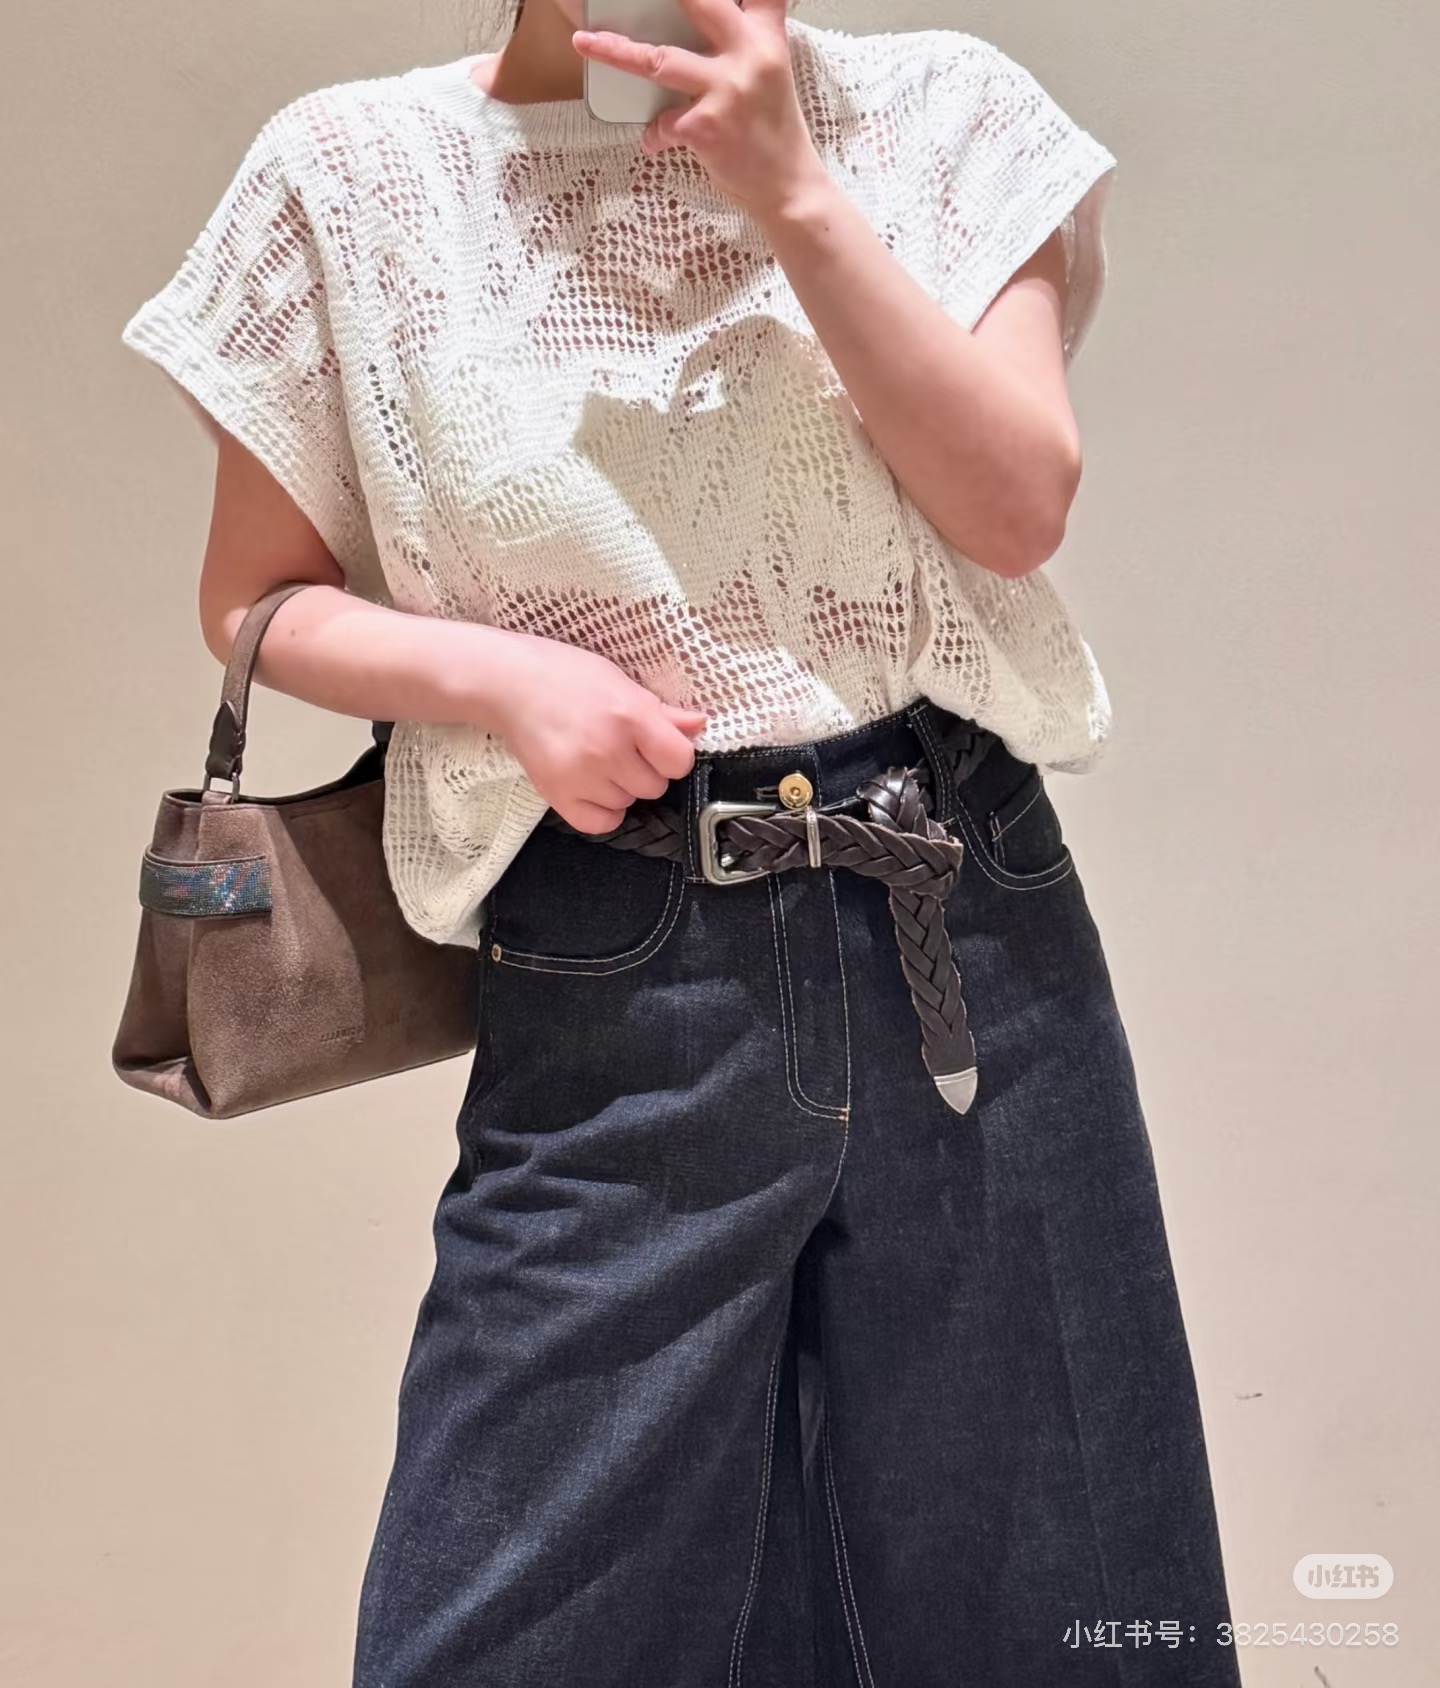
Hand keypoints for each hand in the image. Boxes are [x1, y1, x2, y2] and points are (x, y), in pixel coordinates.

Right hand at [493, 633, 707, 833]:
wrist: (507, 684)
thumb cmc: (563, 674)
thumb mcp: (618, 680)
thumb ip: (660, 710)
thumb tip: (698, 725)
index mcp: (630, 716)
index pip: (679, 761)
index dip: (672, 755)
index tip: (658, 746)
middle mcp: (608, 750)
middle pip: (655, 786)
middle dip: (644, 769)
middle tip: (620, 747)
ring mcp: (581, 776)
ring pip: (628, 802)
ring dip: (620, 787)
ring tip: (597, 759)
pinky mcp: (557, 795)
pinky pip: (600, 823)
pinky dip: (601, 810)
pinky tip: (592, 786)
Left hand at [571, 0, 826, 217]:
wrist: (787, 187)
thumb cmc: (773, 131)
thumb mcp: (770, 73)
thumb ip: (744, 40)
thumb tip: (706, 16)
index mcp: (766, 38)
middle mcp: (749, 56)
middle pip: (700, 2)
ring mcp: (726, 90)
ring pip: (658, 60)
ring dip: (615, 51)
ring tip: (584, 42)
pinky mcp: (705, 127)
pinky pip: (661, 122)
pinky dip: (653, 133)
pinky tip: (655, 142)